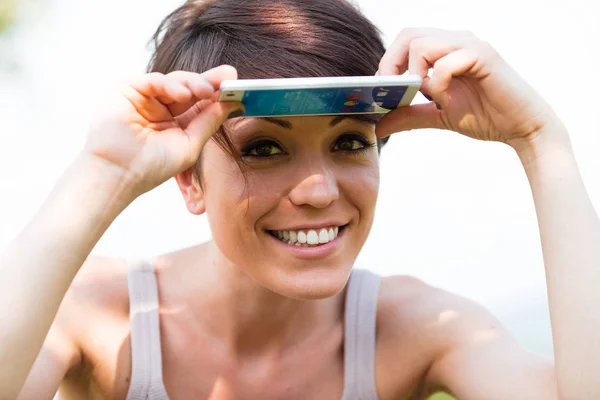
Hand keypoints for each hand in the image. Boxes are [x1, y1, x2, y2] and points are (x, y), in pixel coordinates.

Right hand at [84, 65, 242, 196]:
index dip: (216, 93)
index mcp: (175, 122)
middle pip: (188, 87)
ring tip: (206, 90)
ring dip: (192, 83)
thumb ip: (208, 122)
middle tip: (228, 77)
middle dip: (209, 81)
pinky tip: (182, 93)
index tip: (236, 85)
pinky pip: (153, 80)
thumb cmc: (151, 166)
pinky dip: (169, 84)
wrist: (119, 174)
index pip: (198, 102)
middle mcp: (160, 108)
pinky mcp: (127, 90)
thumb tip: (230, 104)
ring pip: (174, 81)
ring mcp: (144, 98)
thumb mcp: (190, 144)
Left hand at [375, 28, 563, 148]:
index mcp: (444, 48)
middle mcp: (456, 40)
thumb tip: (378, 125)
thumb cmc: (485, 115)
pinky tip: (445, 104)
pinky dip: (437, 86)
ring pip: (421, 45)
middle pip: (407, 35)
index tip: (383, 91)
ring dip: (416, 77)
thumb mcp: (436, 115)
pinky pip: (444, 63)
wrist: (522, 127)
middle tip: (395, 93)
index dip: (387, 63)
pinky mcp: (483, 55)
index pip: (404, 40)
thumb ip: (408, 115)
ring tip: (429, 100)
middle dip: (392, 65)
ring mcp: (469, 44)